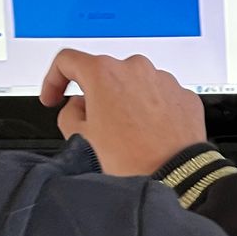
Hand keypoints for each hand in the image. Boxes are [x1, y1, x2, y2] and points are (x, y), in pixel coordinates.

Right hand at [39, 50, 207, 176]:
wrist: (176, 174)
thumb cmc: (132, 159)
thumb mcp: (81, 137)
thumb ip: (68, 112)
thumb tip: (77, 107)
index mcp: (104, 73)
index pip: (67, 61)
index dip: (54, 79)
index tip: (55, 96)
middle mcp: (135, 68)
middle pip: (104, 74)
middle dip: (96, 96)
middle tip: (96, 124)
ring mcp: (162, 79)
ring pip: (134, 85)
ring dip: (126, 102)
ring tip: (128, 134)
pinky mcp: (183, 94)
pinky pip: (159, 96)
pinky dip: (151, 110)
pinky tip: (149, 133)